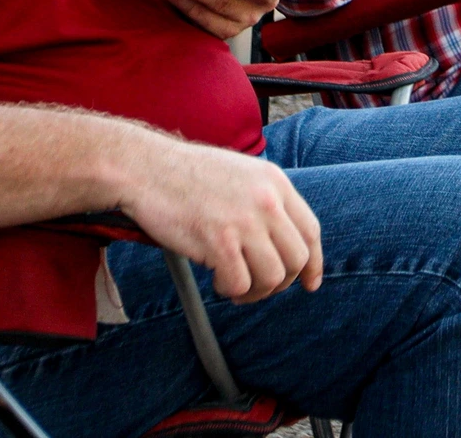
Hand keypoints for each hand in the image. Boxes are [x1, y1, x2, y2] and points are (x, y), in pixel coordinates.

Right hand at [116, 132, 322, 302]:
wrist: (147, 168)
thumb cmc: (188, 175)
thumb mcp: (242, 174)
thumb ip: (266, 202)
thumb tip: (282, 243)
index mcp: (276, 182)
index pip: (310, 231)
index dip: (313, 263)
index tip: (309, 283)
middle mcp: (267, 201)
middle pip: (297, 258)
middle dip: (282, 283)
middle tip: (258, 287)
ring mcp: (244, 221)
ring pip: (273, 277)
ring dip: (255, 291)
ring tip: (235, 286)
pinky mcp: (219, 241)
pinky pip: (240, 283)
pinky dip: (230, 289)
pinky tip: (217, 280)